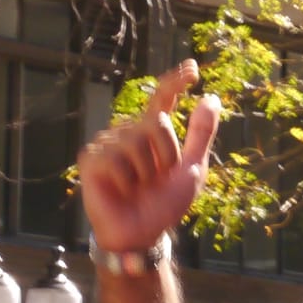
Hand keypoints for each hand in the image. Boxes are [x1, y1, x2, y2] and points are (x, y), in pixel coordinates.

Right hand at [77, 61, 221, 252]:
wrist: (143, 233)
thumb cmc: (164, 204)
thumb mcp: (191, 169)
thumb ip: (200, 134)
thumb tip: (212, 98)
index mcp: (152, 133)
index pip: (162, 99)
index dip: (176, 81)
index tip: (193, 68)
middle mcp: (129, 132)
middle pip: (157, 123)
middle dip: (167, 155)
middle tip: (157, 178)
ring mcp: (108, 145)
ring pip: (137, 141)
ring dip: (147, 171)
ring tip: (138, 186)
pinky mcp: (91, 160)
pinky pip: (115, 159)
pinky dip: (126, 180)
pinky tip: (121, 190)